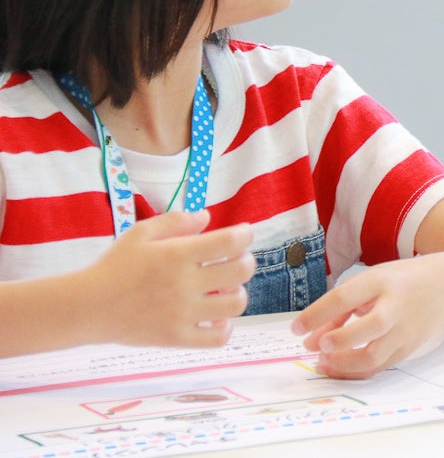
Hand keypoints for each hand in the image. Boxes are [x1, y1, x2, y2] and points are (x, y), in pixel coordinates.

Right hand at [81, 210, 253, 346]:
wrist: (87, 307)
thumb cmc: (115, 266)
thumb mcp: (140, 233)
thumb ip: (176, 221)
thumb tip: (207, 217)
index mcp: (177, 255)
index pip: (230, 242)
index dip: (245, 235)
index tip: (242, 234)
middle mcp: (184, 284)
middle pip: (241, 271)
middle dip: (245, 261)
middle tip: (235, 260)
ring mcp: (182, 314)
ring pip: (235, 304)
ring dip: (236, 292)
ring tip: (224, 289)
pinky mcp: (177, 338)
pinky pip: (218, 338)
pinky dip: (225, 326)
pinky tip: (215, 316)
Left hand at [290, 258, 443, 379]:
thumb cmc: (403, 281)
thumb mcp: (372, 280)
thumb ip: (341, 306)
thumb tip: (309, 337)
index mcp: (383, 281)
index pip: (346, 297)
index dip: (317, 314)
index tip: (295, 329)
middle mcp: (397, 307)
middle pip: (369, 328)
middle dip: (339, 341)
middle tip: (316, 346)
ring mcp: (406, 331)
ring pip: (374, 357)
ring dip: (343, 365)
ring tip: (321, 362)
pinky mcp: (409, 349)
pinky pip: (379, 367)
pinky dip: (355, 371)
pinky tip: (337, 367)